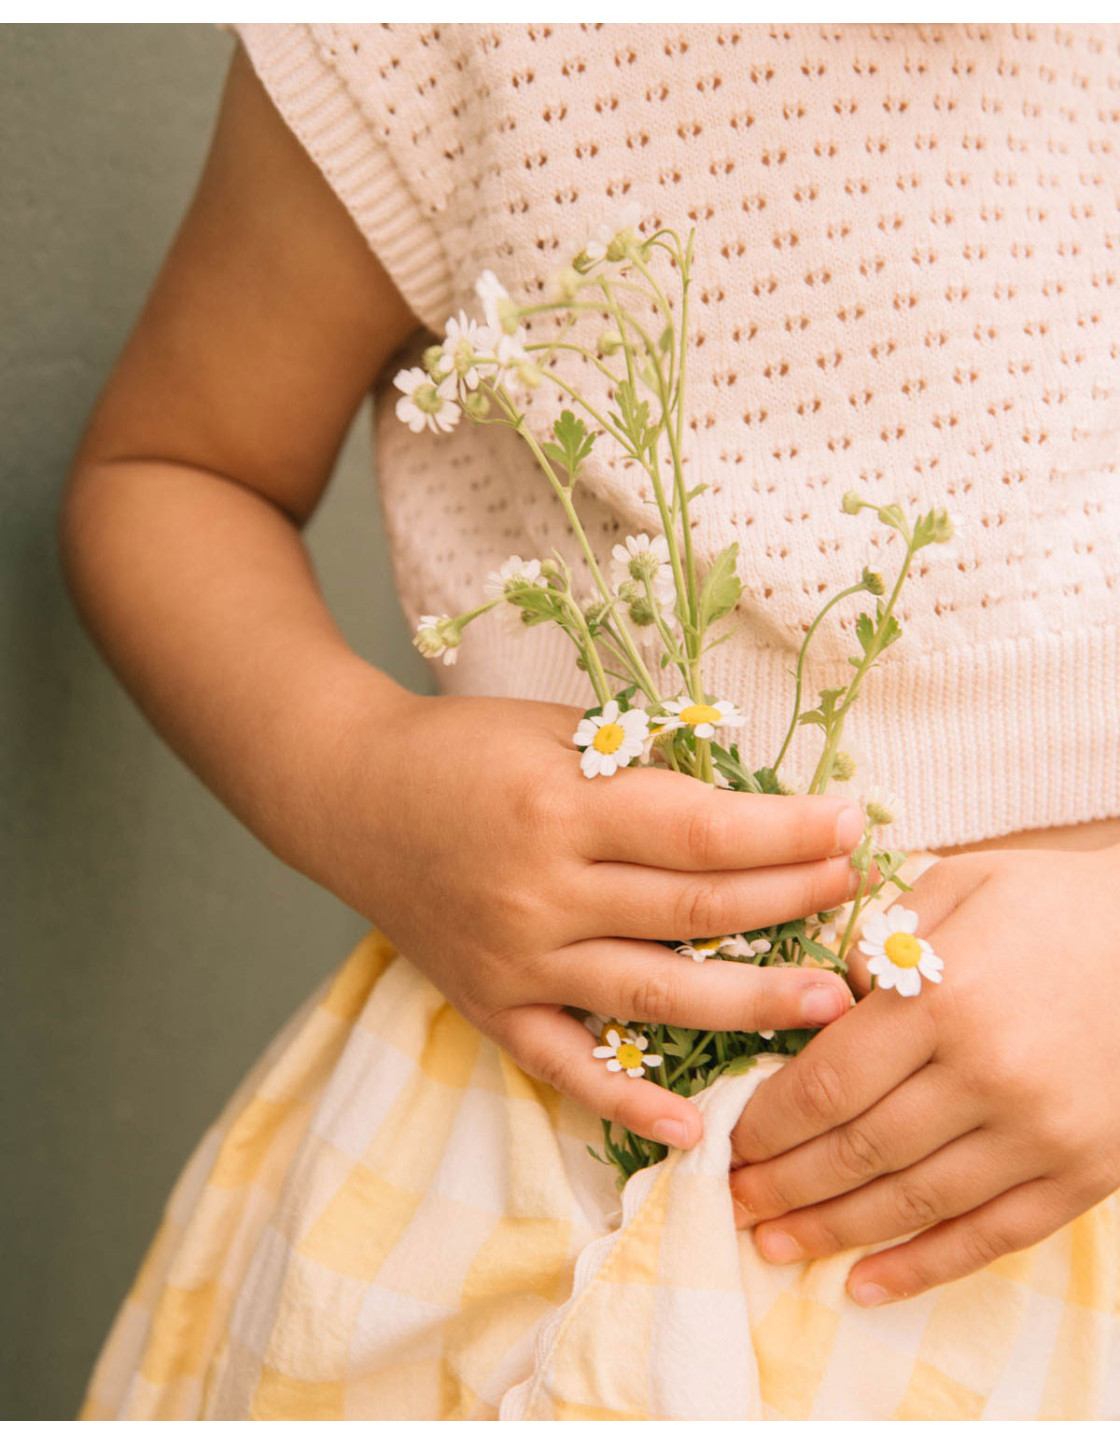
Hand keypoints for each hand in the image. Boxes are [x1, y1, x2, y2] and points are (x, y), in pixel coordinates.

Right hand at [319, 690, 862, 1151]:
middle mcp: (541, 893)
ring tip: (830, 1003)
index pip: (701, 831)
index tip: (850, 825)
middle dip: (791, 902)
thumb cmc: (459, 749)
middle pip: (694, 913)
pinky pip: (566, 1066)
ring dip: (749, 1004)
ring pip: (652, 996)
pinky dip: (626, 1102)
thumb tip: (746, 798)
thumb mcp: (553, 729)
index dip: (787, 832)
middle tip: (861, 897)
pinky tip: (693, 1125)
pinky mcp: (492, 1006)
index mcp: (561, 808)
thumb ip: (641, 764)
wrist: (348, 794)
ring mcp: (516, 961)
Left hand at [728, 845, 1119, 1302]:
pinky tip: (866, 1285)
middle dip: (784, 1182)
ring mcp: (1042, 1132)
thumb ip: (880, 941)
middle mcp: (989, 1074)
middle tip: (732, 1200)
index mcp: (945, 997)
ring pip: (914, 1202)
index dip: (769, 1122)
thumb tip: (822, 1004)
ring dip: (833, 1232)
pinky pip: (993, 1236)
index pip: (828, 1082)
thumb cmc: (1056, 902)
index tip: (731, 1139)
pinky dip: (924, 1268)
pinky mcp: (1087, 1172)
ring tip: (773, 1244)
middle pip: (858, 1149)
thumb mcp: (959, 884)